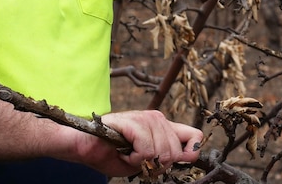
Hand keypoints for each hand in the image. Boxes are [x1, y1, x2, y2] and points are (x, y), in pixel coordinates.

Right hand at [68, 109, 201, 176]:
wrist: (86, 148)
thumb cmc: (113, 154)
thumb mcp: (146, 160)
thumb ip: (167, 157)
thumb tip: (190, 155)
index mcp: (162, 127)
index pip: (194, 135)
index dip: (191, 152)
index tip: (177, 161)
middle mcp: (157, 118)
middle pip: (176, 152)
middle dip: (157, 165)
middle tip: (137, 159)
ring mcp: (146, 117)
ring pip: (162, 152)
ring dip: (142, 161)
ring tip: (128, 153)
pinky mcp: (134, 122)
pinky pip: (147, 150)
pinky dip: (134, 158)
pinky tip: (123, 151)